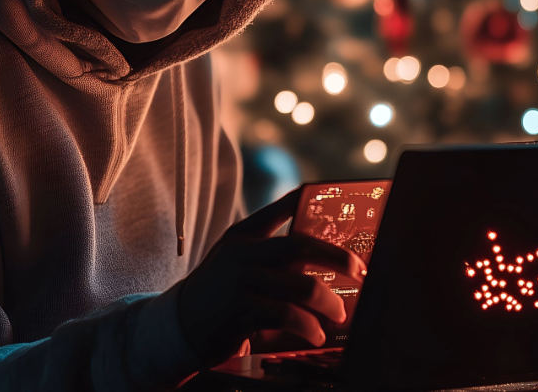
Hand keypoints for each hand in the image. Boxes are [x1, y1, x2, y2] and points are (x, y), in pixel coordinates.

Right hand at [176, 188, 366, 366]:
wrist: (178, 326)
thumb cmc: (219, 294)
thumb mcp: (236, 262)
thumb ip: (268, 252)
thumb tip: (319, 256)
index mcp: (243, 234)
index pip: (283, 207)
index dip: (314, 201)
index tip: (344, 204)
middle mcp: (242, 252)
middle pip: (301, 245)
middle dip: (337, 258)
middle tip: (359, 271)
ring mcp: (239, 280)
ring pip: (300, 286)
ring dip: (328, 302)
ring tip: (339, 313)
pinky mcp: (239, 311)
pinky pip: (286, 316)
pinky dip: (308, 327)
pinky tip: (315, 335)